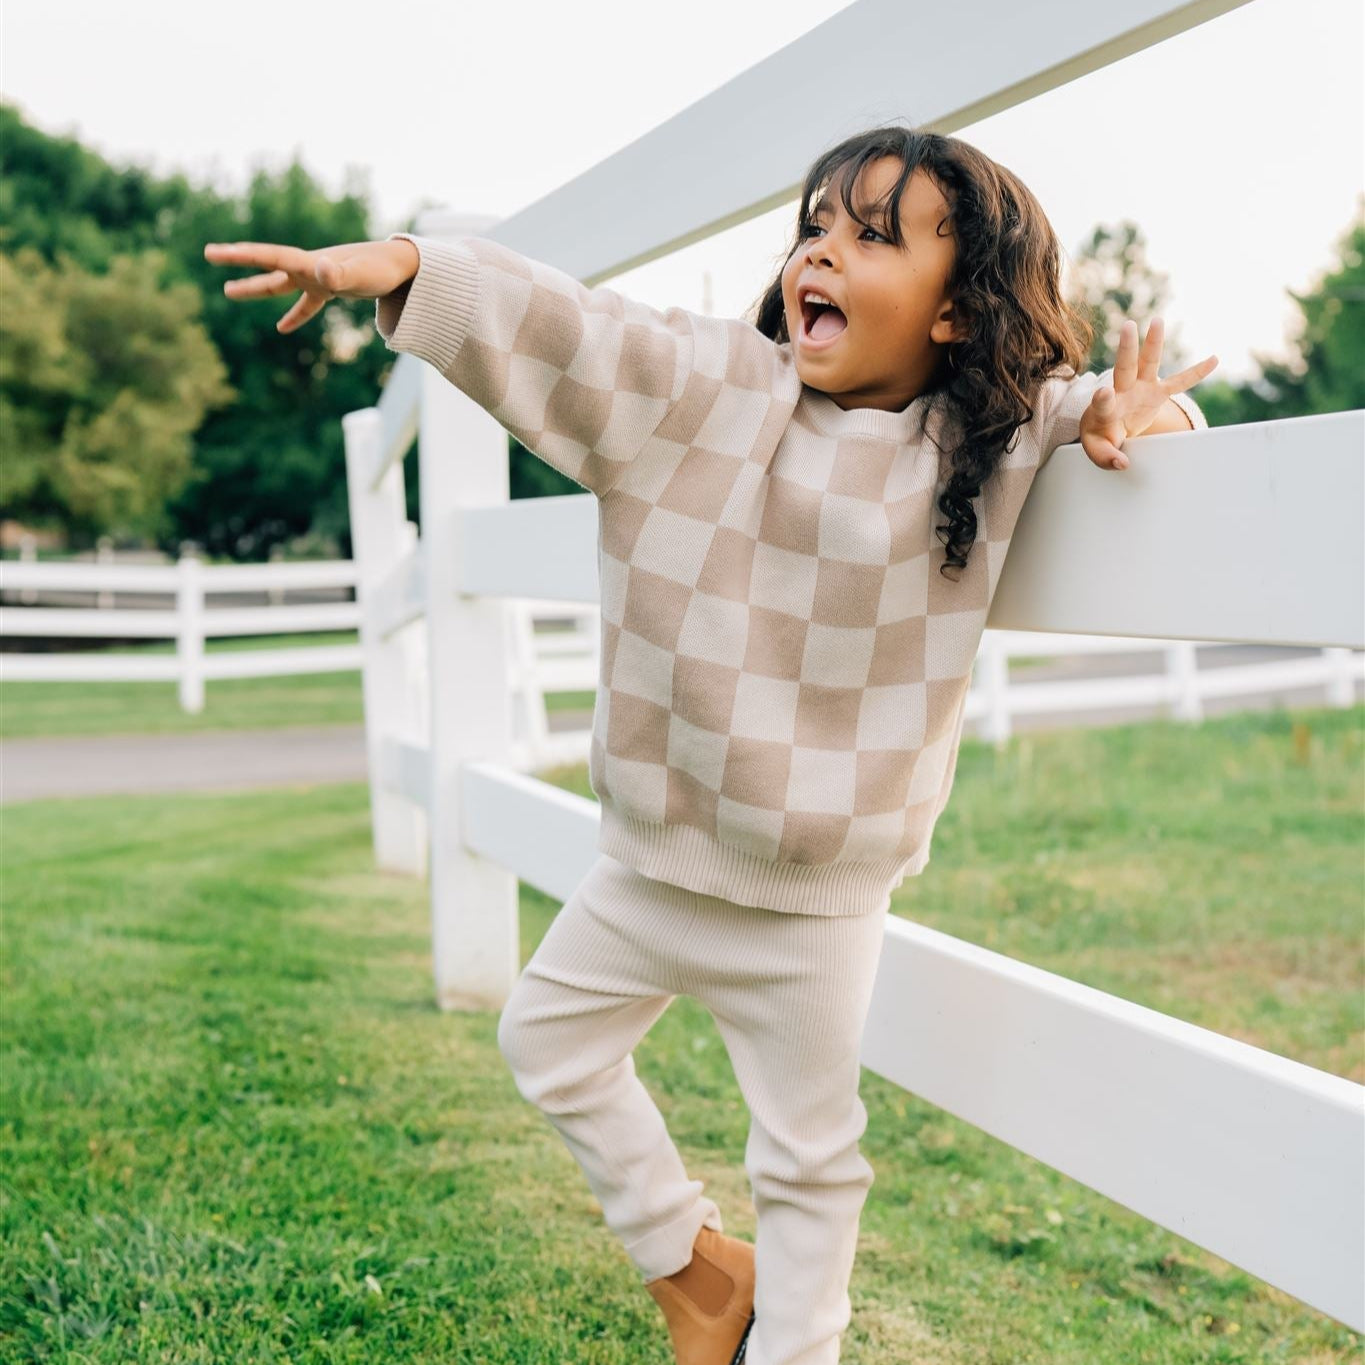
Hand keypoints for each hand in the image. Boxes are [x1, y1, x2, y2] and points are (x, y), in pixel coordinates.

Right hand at [203, 238, 419, 332]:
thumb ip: (338, 273)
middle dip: (239, 263)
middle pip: (268, 266)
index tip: (212, 252)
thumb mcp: (359, 274)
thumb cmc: (382, 269)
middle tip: (209, 253)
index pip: (268, 257)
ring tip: (228, 292)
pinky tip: (281, 329)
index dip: (240, 255)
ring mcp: (318, 277)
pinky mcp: (330, 289)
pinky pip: (306, 304)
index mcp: (310, 262)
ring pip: (280, 284)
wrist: (403, 265)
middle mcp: (309, 267)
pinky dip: (294, 315)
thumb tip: (320, 270)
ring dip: (255, 288)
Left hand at [1079, 317, 1218, 469]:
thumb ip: (1106, 457)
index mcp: (1104, 410)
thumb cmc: (1101, 437)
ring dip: (1153, 343)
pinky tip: (1214, 359)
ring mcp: (1141, 389)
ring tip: (1158, 321)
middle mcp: (1122, 392)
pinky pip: (1180, 382)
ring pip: (1148, 363)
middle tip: (1127, 327)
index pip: (1103, 404)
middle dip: (1126, 349)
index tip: (1103, 393)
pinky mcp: (1157, 393)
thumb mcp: (1097, 451)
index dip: (1103, 399)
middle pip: (1124, 368)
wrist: (1109, 427)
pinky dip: (1196, 372)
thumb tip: (1122, 463)